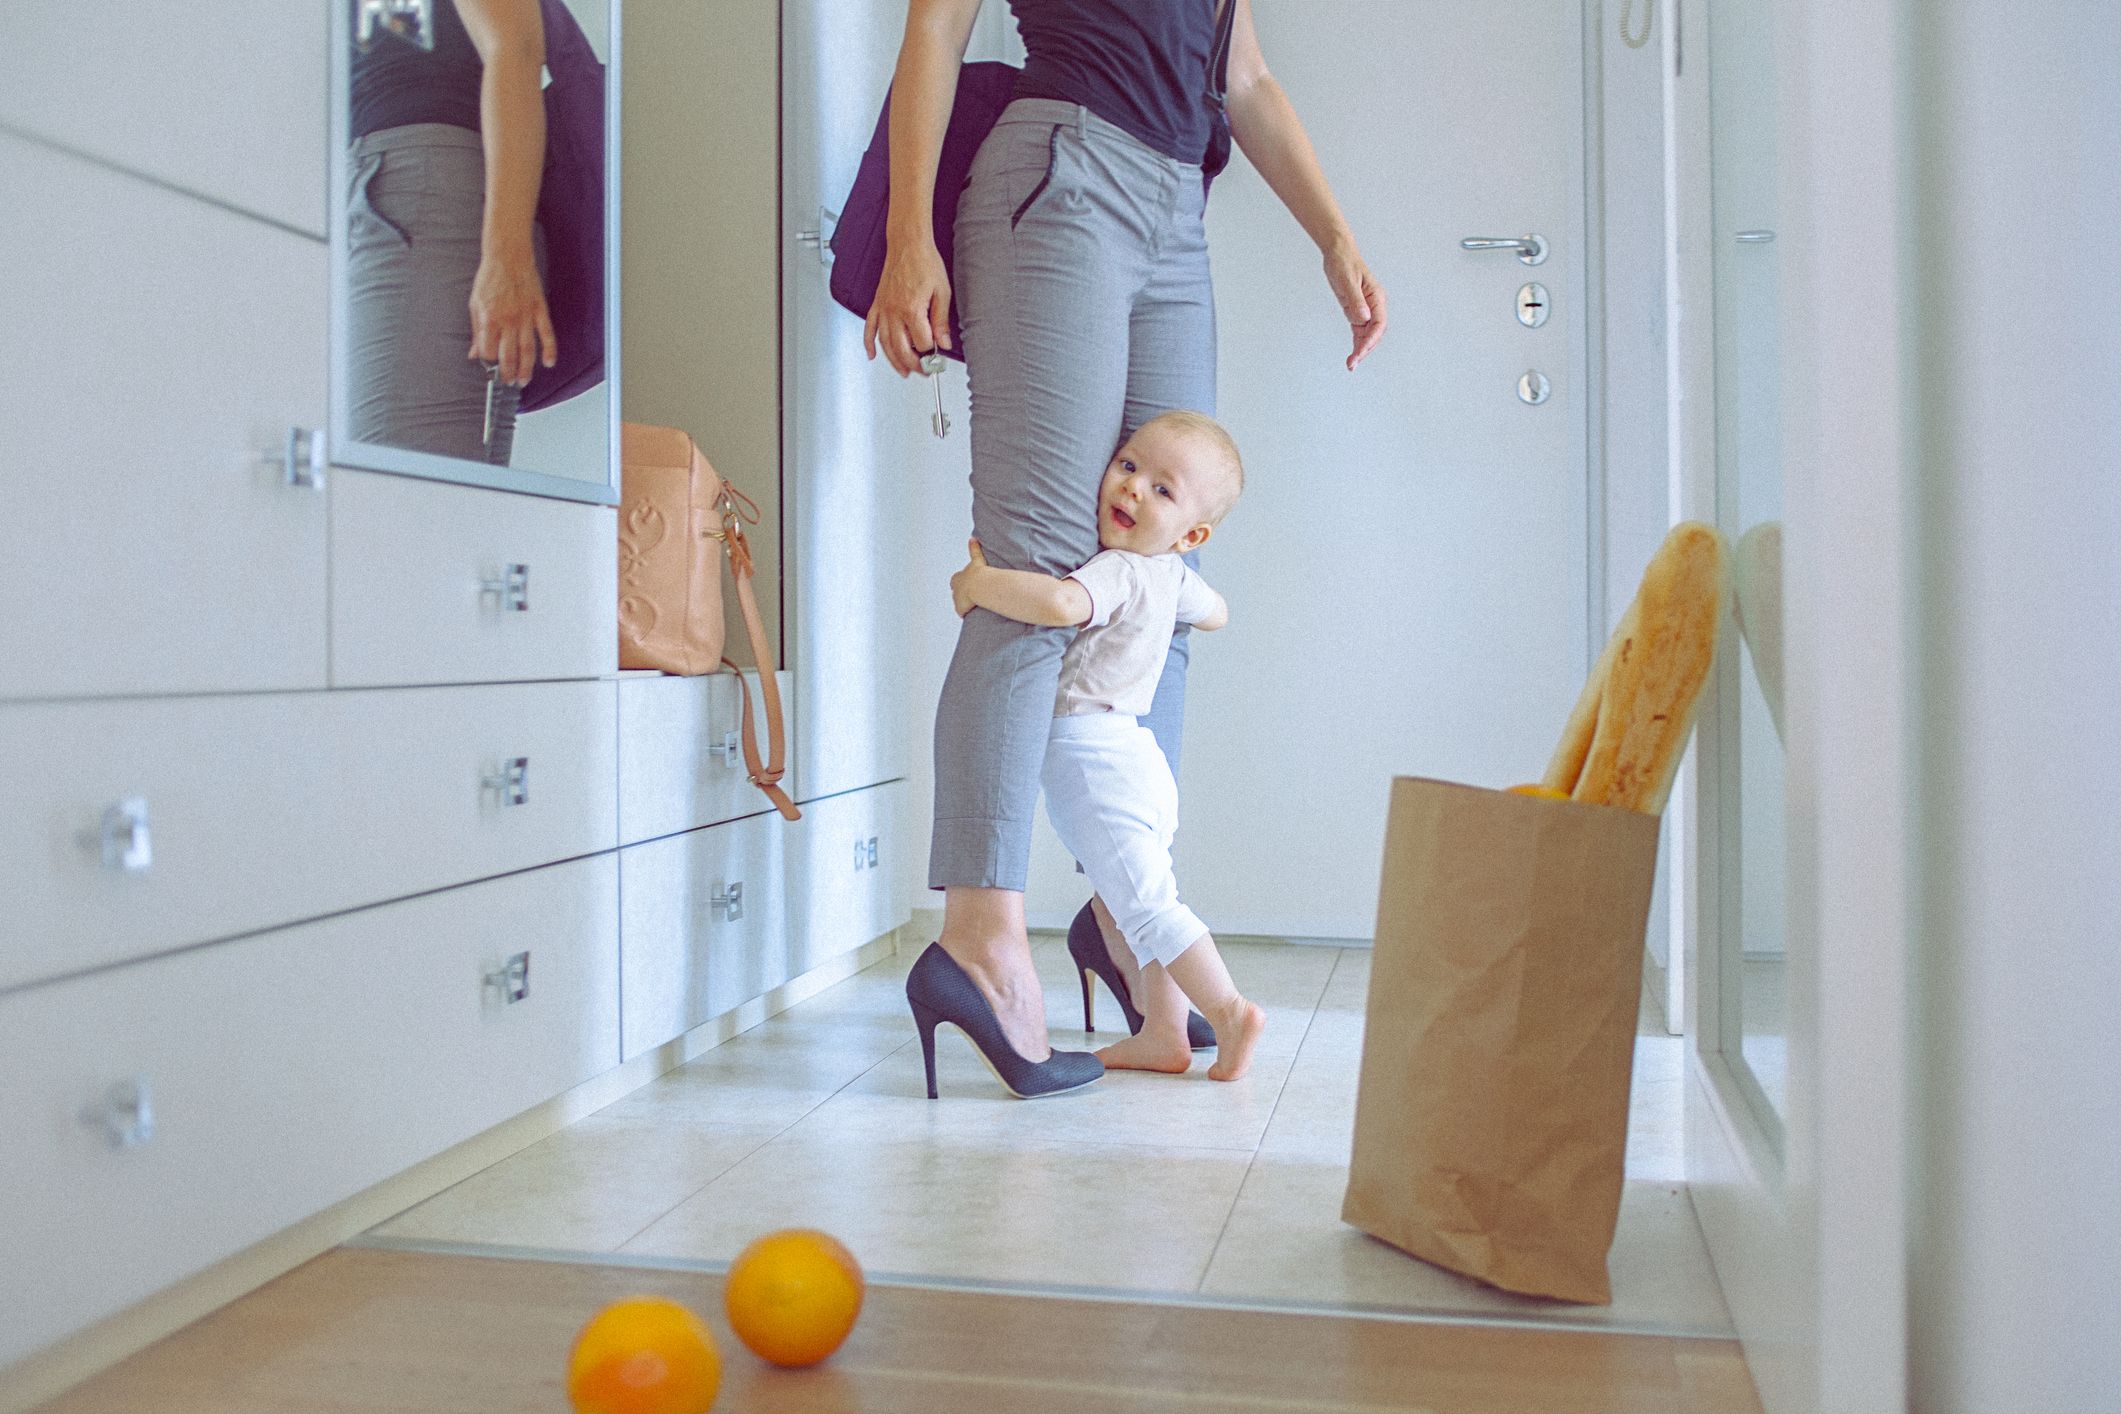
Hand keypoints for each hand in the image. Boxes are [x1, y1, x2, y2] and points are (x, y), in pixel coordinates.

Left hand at [467, 249, 557, 386]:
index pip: (489, 351)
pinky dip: (549, 350)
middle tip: (509, 383)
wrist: (508, 256)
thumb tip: (473, 353)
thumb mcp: (475, 304)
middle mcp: (508, 321)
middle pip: (509, 355)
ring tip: (524, 381)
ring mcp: (526, 316)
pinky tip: (549, 363)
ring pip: (528, 350)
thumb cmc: (490, 278)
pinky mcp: (539, 310)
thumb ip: (476, 331)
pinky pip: (546, 334)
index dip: (489, 363)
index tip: (490, 369)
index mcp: (489, 319)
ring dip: (526, 368)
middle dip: (508, 373)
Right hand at [864, 235, 953, 375]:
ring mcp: (883, 309)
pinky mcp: (877, 304)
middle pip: (901, 349)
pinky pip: (870, 328)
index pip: (922, 343)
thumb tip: (944, 342)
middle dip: (913, 365)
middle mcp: (894, 311)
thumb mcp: (942, 292)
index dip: (932, 353)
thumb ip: (941, 320)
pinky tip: (872, 355)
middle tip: (923, 371)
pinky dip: (869, 344)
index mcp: (911, 309)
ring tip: (904, 371)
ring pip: (885, 343)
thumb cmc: (925, 262)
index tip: (939, 356)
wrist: (908, 244)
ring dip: (893, 361)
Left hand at [950, 538, 987, 617]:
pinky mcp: (961, 608)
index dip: (960, 581)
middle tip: (969, 594)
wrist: (981, 585)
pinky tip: (973, 613)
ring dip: (964, 603)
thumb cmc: (981, 573)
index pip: (955, 579)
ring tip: (973, 605)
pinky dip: (966, 612)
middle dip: (960, 592)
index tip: (966, 583)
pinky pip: (963, 612)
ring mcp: (957, 599)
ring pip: (958, 602)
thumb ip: (974, 549)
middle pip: (955, 591)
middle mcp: (955, 589)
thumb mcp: (977, 559)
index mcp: (958, 577)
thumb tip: (973, 538)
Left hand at [1324, 241, 1386, 370]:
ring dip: (1360, 349)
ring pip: (1367, 334)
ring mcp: (1366, 308)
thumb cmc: (1343, 262)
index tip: (1360, 351)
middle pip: (1374, 333)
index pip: (1378, 324)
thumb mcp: (1347, 281)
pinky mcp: (1356, 309)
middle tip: (1352, 363)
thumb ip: (1355, 300)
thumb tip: (1363, 318)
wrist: (1338, 252)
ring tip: (1351, 363)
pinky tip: (1352, 352)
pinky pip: (1359, 330)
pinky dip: (1356, 342)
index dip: (1370, 340)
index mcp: (1376, 297)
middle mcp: (1373, 304)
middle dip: (1365, 349)